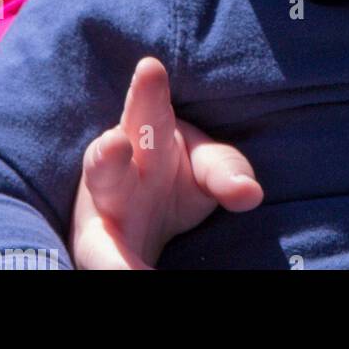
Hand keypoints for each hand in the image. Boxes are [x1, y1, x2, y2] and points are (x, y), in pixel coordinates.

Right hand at [71, 56, 262, 268]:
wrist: (142, 220)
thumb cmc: (171, 175)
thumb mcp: (203, 163)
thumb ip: (226, 170)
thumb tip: (251, 194)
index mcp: (142, 136)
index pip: (147, 109)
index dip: (147, 90)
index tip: (151, 66)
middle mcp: (112, 178)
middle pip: (104, 164)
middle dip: (107, 153)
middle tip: (113, 144)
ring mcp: (101, 222)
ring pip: (96, 239)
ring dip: (109, 256)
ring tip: (127, 274)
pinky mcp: (101, 255)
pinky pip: (111, 270)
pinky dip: (127, 277)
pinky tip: (144, 282)